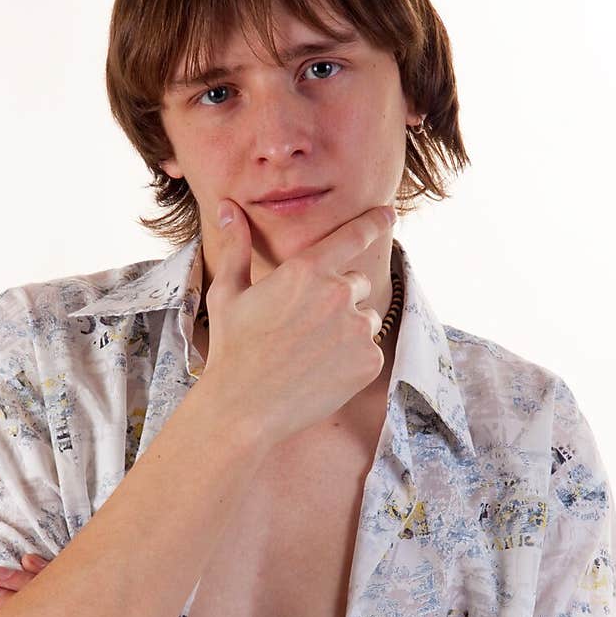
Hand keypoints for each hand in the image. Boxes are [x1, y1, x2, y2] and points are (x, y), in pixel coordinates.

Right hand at [199, 198, 396, 446]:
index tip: (388, 214)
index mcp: (306, 270)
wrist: (244, 409)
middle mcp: (338, 293)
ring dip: (348, 329)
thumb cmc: (232, 350)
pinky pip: (370, 350)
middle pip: (357, 282)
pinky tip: (322, 372)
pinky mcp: (369, 361)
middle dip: (339, 298)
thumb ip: (236, 246)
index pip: (353, 235)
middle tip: (305, 327)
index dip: (374, 222)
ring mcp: (357, 329)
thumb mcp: (228, 293)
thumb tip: (226, 207)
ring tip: (311, 352)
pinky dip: (353, 359)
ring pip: (365, 318)